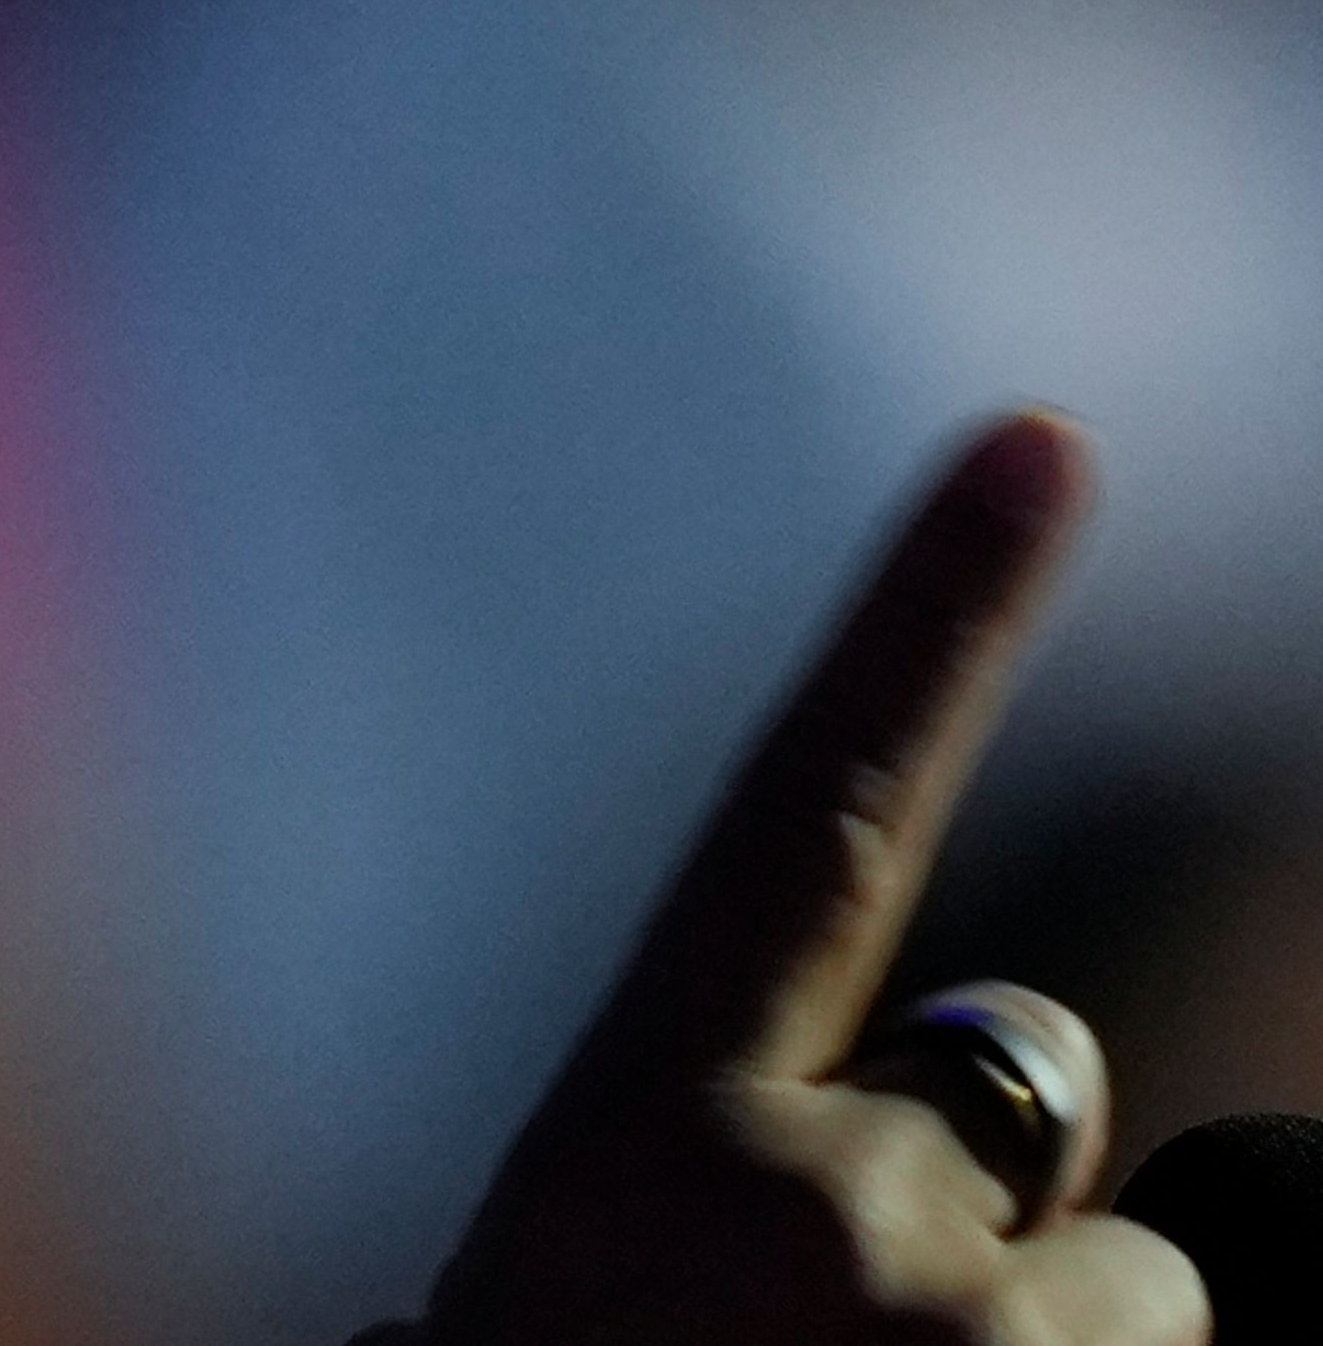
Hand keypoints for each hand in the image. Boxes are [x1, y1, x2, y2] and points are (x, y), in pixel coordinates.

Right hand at [412, 415, 1208, 1345]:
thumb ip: (721, 1197)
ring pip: (1142, 1285)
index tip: (1043, 441)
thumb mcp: (554, 1313)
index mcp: (629, 1146)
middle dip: (992, 1201)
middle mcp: (813, 1202)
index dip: (934, 621)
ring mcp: (958, 1331)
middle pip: (1027, 1091)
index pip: (815, 822)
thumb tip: (882, 1176)